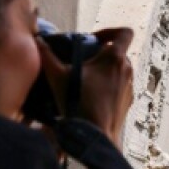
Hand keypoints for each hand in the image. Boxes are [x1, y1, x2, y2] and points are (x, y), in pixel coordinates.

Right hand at [35, 26, 134, 146]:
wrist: (96, 138)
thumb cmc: (79, 105)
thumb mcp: (58, 77)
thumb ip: (47, 56)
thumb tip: (38, 41)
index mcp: (115, 59)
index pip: (124, 32)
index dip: (110, 31)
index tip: (94, 39)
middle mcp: (127, 70)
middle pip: (118, 52)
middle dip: (101, 53)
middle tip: (83, 60)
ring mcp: (130, 86)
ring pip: (119, 69)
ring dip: (104, 70)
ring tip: (85, 80)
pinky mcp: (128, 101)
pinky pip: (120, 86)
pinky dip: (108, 86)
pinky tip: (91, 96)